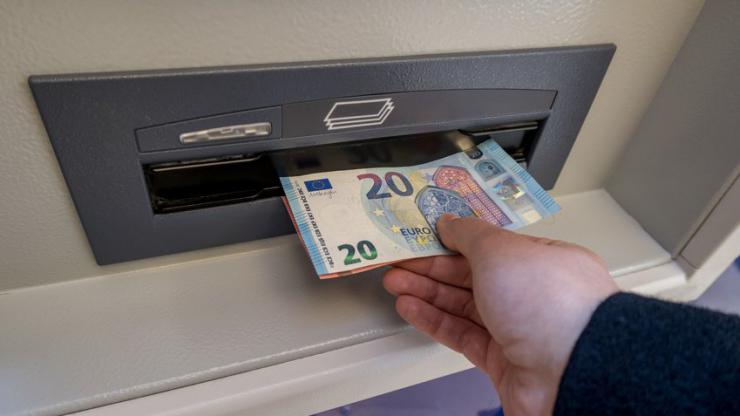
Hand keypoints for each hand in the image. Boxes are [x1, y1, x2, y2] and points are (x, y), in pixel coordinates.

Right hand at [383, 214, 618, 414]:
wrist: (570, 373)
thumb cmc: (548, 302)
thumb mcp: (502, 250)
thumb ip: (469, 234)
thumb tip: (449, 221)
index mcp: (543, 261)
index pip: (493, 246)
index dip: (456, 240)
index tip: (425, 236)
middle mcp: (533, 295)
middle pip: (474, 276)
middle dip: (433, 267)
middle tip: (400, 260)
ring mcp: (519, 330)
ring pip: (464, 306)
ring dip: (428, 292)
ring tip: (395, 283)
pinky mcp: (503, 362)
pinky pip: (462, 335)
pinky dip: (435, 320)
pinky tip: (411, 309)